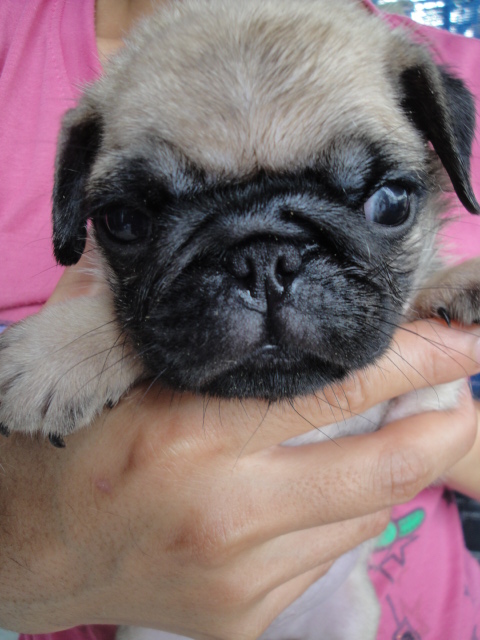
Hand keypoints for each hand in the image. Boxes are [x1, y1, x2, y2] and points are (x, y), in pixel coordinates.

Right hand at [0, 268, 477, 638]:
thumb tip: (225, 265)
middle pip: (379, 466)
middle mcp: (224, 508)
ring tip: (403, 436)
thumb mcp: (129, 371)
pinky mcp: (245, 615)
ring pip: (364, 513)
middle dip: (445, 427)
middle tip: (469, 398)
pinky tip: (333, 490)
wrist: (52, 548)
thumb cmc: (90, 447)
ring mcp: (241, 573)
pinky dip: (350, 514)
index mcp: (190, 430)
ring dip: (394, 471)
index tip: (460, 337)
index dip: (413, 357)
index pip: (334, 386)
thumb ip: (185, 319)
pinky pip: (330, 553)